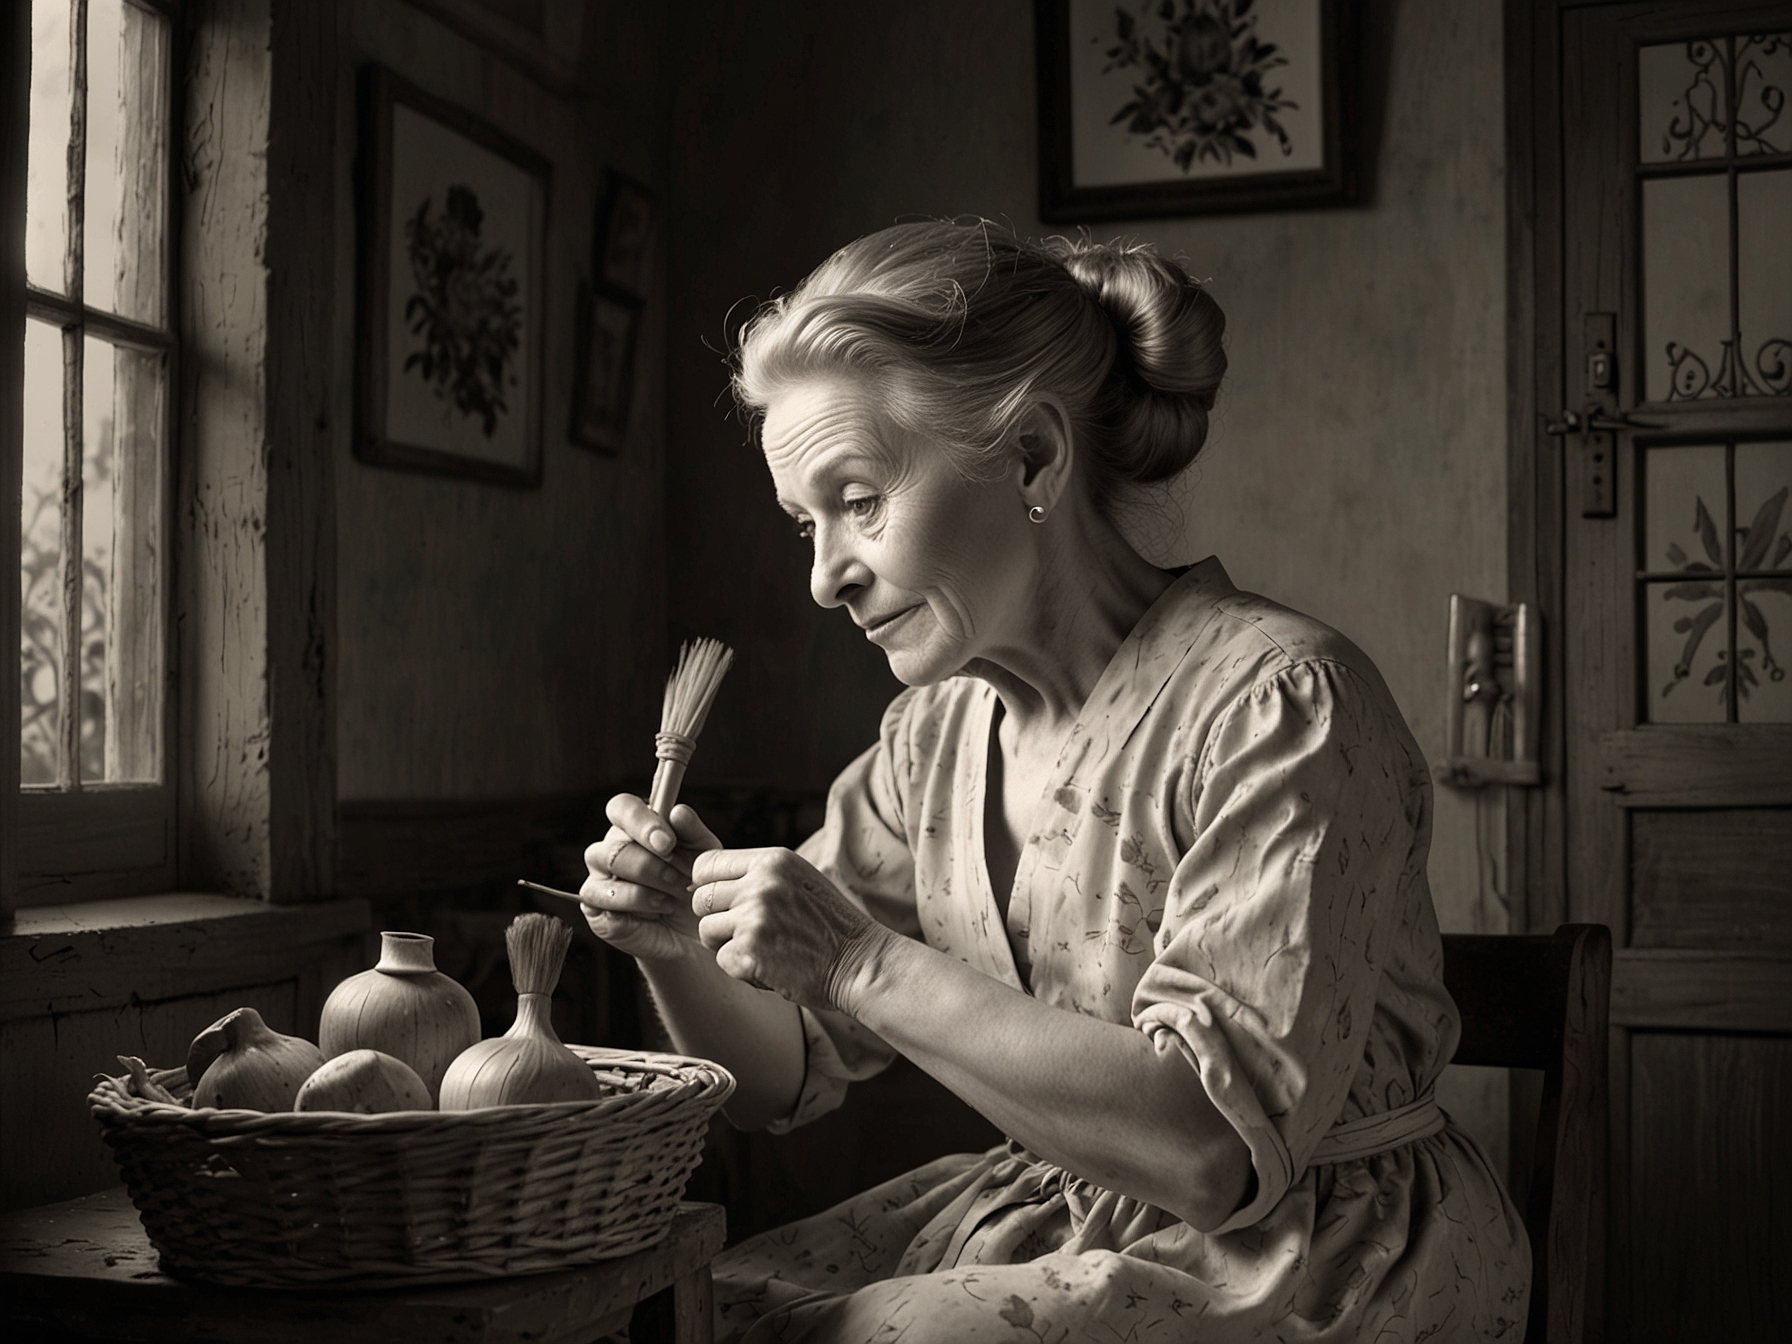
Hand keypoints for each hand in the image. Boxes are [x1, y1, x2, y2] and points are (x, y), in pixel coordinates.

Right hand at [579, 797, 720, 961]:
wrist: (696, 931)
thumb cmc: (698, 887)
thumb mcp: (705, 856)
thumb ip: (693, 831)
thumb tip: (677, 811)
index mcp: (637, 827)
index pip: (622, 807)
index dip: (641, 821)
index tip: (668, 842)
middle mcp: (613, 848)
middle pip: (615, 841)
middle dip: (652, 862)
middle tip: (681, 878)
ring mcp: (600, 877)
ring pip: (607, 863)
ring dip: (647, 880)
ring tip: (675, 893)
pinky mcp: (595, 907)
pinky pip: (601, 896)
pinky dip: (638, 901)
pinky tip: (662, 906)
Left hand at [689, 847, 890, 1009]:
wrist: (859, 962)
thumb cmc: (828, 924)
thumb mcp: (797, 880)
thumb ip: (756, 876)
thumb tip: (698, 882)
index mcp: (773, 860)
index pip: (706, 864)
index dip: (706, 886)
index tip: (723, 903)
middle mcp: (762, 883)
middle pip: (701, 898)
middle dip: (716, 918)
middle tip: (745, 932)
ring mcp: (755, 917)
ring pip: (706, 930)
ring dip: (726, 945)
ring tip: (761, 949)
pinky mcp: (751, 951)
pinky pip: (721, 959)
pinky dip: (740, 968)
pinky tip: (770, 966)